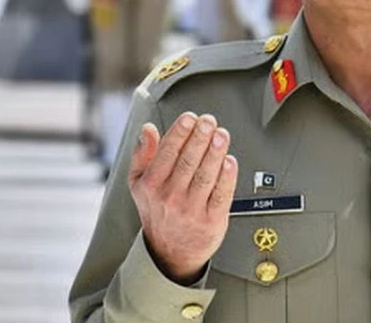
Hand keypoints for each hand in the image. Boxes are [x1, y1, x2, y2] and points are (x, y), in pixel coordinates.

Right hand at [128, 113, 237, 284]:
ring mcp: (191, 210)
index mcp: (151, 185)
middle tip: (209, 121)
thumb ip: (143, 155)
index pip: (167, 153)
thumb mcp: (139, 184)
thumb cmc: (157, 211)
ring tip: (222, 134)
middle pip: (188, 162)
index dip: (179, 133)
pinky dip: (227, 177)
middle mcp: (170, 197)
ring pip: (205, 175)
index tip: (190, 118)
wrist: (169, 253)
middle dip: (200, 138)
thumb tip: (148, 129)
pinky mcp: (211, 220)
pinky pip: (221, 194)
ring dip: (215, 152)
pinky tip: (230, 161)